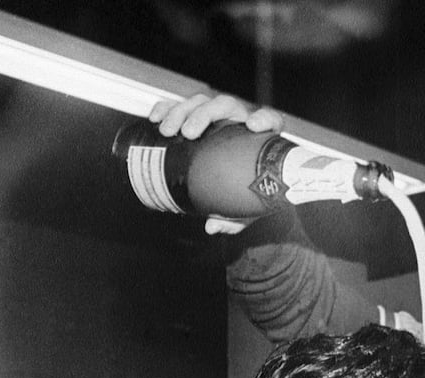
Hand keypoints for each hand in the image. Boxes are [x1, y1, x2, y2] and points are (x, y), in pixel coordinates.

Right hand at [147, 95, 286, 233]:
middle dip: (205, 114)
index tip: (252, 125)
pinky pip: (178, 106)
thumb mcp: (240, 210)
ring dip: (181, 111)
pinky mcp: (192, 117)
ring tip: (167, 131)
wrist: (228, 186)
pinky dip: (166, 108)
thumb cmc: (239, 195)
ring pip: (199, 102)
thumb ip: (232, 219)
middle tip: (188, 132)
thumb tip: (212, 227)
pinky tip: (155, 118)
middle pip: (225, 105)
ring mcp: (214, 117)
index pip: (269, 120)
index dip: (264, 118)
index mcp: (257, 139)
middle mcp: (237, 121)